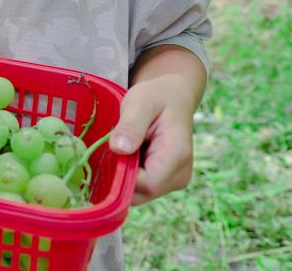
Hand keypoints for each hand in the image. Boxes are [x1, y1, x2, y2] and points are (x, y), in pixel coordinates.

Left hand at [109, 76, 195, 204]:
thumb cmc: (157, 97)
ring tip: (124, 147)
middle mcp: (180, 175)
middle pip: (142, 193)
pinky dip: (129, 174)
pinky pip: (141, 188)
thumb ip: (131, 126)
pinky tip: (128, 154)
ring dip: (124, 175)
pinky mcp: (166, 181)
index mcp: (177, 156)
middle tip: (115, 147)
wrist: (173, 97)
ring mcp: (174, 181)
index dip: (122, 175)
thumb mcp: (140, 103)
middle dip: (121, 176)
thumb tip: (119, 149)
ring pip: (139, 193)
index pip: (146, 184)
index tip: (111, 153)